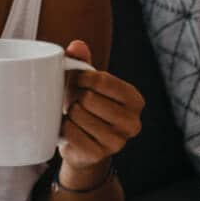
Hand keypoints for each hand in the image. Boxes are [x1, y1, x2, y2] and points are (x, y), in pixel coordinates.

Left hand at [59, 40, 144, 174]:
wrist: (82, 145)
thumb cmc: (86, 107)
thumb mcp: (87, 83)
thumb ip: (82, 61)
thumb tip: (76, 45)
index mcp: (135, 100)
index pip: (102, 80)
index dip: (82, 78)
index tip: (77, 81)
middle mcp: (133, 122)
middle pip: (89, 98)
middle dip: (76, 97)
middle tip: (76, 103)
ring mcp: (118, 142)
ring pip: (78, 115)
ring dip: (69, 113)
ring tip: (74, 117)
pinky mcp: (99, 155)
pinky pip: (71, 132)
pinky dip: (64, 129)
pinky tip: (70, 130)